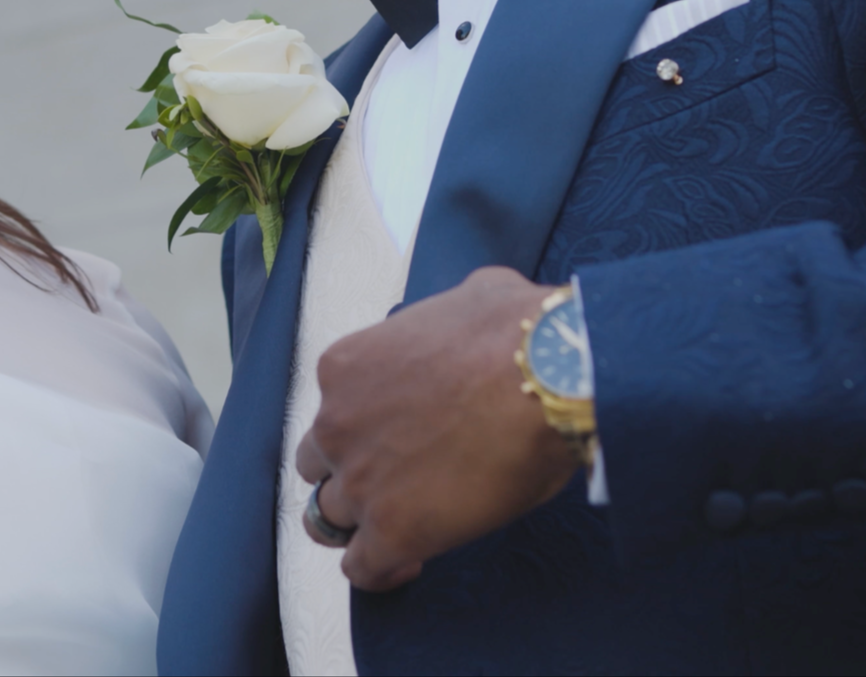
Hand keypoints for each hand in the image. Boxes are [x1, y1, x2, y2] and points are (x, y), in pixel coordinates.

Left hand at [294, 266, 582, 589]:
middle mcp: (337, 424)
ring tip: (403, 523)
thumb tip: (467, 317)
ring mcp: (360, 481)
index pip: (332, 407)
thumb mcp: (470, 295)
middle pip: (318, 464)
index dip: (363, 424)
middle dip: (351, 470)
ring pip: (328, 518)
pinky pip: (362, 568)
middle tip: (397, 477)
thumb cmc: (515, 333)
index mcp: (345, 367)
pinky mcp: (390, 531)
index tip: (399, 433)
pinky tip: (411, 562)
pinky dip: (382, 570)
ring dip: (361, 522)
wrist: (546, 379)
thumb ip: (444, 315)